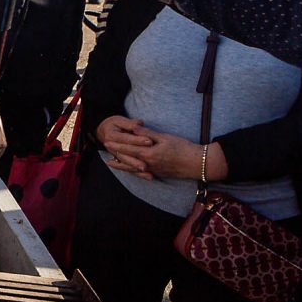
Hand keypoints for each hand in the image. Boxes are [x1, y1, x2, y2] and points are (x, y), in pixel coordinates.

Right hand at [96, 116, 156, 178]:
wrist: (104, 130)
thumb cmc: (114, 124)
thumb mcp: (120, 120)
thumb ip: (130, 123)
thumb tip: (139, 124)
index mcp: (111, 136)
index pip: (126, 139)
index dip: (138, 140)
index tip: (150, 141)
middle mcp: (111, 148)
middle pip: (125, 155)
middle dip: (136, 159)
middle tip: (147, 163)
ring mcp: (115, 155)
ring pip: (127, 163)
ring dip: (137, 168)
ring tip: (148, 172)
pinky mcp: (121, 160)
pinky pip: (129, 168)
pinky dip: (138, 173)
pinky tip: (148, 176)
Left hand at [112, 125, 228, 181]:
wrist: (197, 164)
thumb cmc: (183, 148)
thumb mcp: (165, 137)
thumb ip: (147, 133)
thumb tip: (133, 127)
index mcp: (148, 154)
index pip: (128, 148)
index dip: (116, 144)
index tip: (106, 141)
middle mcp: (147, 164)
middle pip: (127, 159)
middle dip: (115, 153)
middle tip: (104, 149)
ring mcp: (152, 171)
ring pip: (131, 168)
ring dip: (120, 165)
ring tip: (109, 163)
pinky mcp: (157, 174)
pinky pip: (139, 173)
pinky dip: (131, 171)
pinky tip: (128, 170)